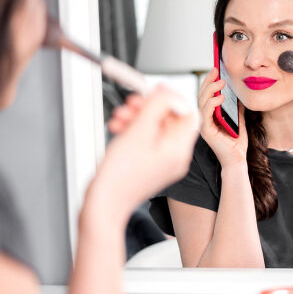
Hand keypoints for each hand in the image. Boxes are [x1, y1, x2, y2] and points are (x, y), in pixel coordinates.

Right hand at [89, 86, 197, 226]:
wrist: (104, 204)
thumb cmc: (120, 174)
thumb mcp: (139, 131)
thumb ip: (157, 107)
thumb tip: (169, 93)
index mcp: (179, 150)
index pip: (188, 115)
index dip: (173, 98)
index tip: (156, 89)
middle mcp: (175, 157)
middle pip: (170, 120)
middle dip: (149, 107)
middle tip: (132, 102)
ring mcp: (162, 162)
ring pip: (154, 128)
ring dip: (136, 116)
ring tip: (119, 116)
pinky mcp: (149, 165)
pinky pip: (145, 140)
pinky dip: (132, 129)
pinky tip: (117, 127)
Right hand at [197, 68, 247, 167]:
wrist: (237, 159)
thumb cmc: (236, 142)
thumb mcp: (239, 119)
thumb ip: (236, 107)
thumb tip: (239, 93)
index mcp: (209, 115)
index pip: (206, 94)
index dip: (209, 81)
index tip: (216, 69)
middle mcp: (203, 119)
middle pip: (201, 95)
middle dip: (208, 81)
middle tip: (216, 70)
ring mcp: (203, 125)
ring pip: (202, 102)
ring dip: (211, 89)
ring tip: (221, 82)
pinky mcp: (206, 131)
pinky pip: (206, 114)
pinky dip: (212, 103)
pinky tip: (220, 97)